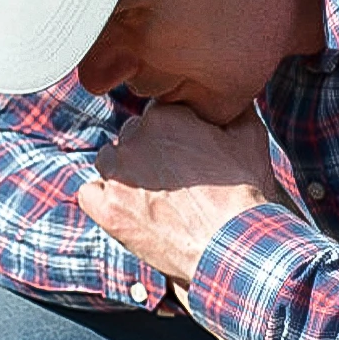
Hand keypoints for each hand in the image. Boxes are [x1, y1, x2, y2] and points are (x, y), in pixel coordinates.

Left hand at [76, 104, 289, 287]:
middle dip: (147, 152)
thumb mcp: (249, 137)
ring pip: (108, 160)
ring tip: (151, 194)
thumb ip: (232, 107)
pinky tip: (124, 207)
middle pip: (131, 137)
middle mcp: (134, 139)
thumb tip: (227, 96)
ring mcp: (117, 176)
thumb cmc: (244, 190)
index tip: (184, 152)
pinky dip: (101, 198)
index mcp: (164, 115)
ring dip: (123, 172)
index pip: (156, 114)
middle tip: (172, 178)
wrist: (232, 243)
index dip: (172, 133)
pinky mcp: (107, 210)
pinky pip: (88, 193)